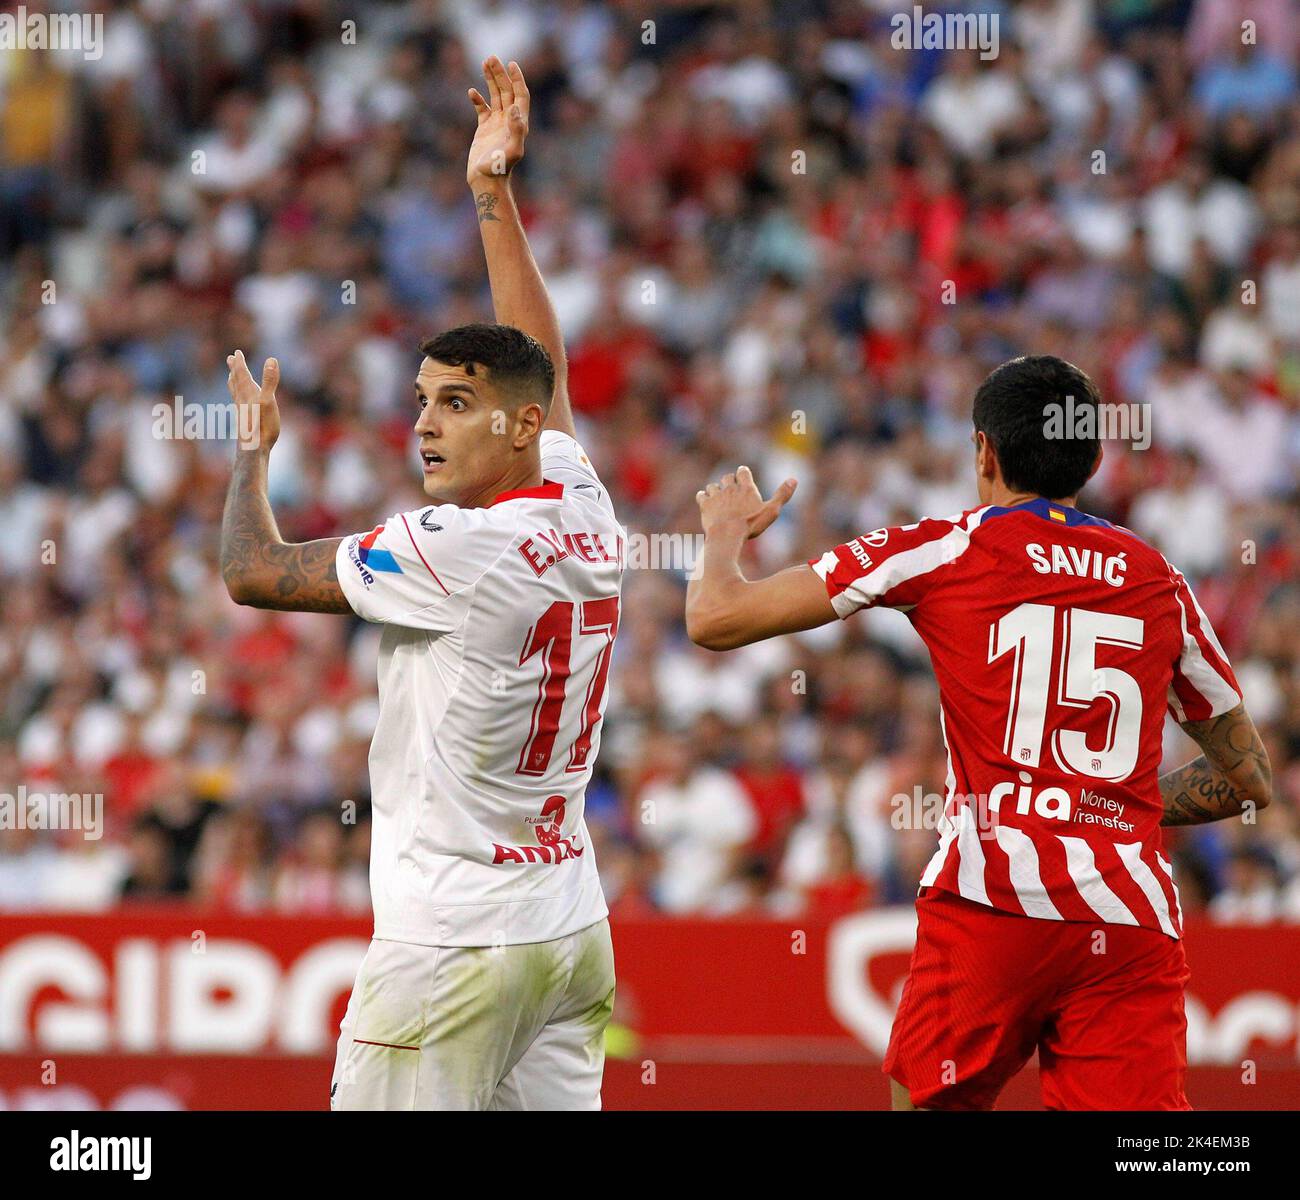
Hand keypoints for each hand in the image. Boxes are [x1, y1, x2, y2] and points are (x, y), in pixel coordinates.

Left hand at [226, 350, 279, 450]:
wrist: (253, 449)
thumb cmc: (262, 426)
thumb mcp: (269, 400)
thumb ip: (270, 381)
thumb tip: (271, 359)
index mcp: (249, 394)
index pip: (243, 375)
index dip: (240, 364)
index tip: (236, 353)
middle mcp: (243, 401)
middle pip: (237, 382)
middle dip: (235, 370)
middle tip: (230, 359)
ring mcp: (242, 412)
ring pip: (236, 393)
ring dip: (234, 383)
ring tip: (231, 377)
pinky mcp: (245, 421)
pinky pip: (239, 405)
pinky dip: (238, 398)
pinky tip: (240, 403)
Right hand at [467, 56, 528, 188]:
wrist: (486, 181)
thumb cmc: (500, 169)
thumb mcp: (512, 151)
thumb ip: (516, 129)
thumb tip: (515, 108)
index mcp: (518, 123)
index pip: (520, 95)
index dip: (517, 79)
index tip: (511, 64)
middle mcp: (509, 121)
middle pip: (507, 91)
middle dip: (500, 74)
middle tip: (491, 57)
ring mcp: (497, 124)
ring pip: (495, 96)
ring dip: (491, 80)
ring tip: (484, 63)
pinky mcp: (484, 129)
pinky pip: (482, 109)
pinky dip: (477, 99)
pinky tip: (472, 92)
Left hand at [696, 465, 796, 539]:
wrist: (727, 535)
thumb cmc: (750, 525)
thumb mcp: (771, 511)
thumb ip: (782, 495)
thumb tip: (794, 479)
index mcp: (746, 488)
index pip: (743, 471)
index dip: (743, 473)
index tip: (743, 477)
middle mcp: (730, 488)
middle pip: (727, 477)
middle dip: (729, 482)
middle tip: (732, 491)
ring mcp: (716, 495)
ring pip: (713, 485)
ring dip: (715, 490)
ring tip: (719, 499)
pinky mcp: (705, 504)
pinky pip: (701, 495)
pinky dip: (704, 497)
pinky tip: (707, 504)